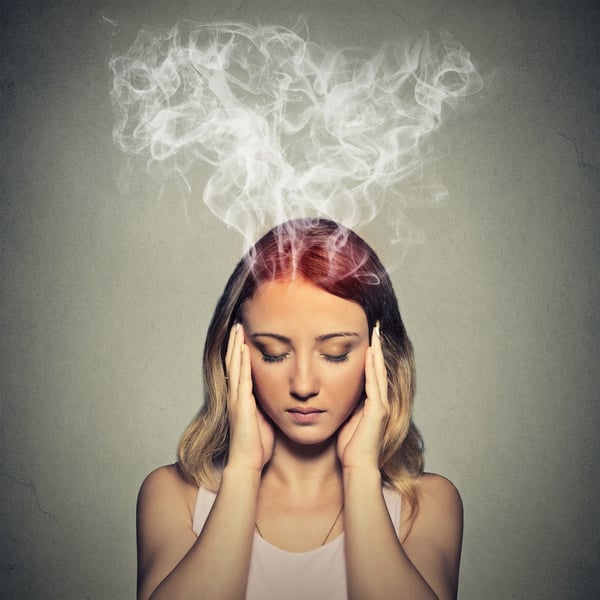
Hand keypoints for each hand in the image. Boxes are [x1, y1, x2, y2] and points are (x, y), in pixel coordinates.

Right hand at [225, 323, 274, 471]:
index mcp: (242, 397)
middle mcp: (236, 395)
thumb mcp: (265, 418)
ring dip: (236, 347)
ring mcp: (236, 399)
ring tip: (238, 329)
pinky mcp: (241, 405)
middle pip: (233, 362)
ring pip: (235, 367)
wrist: (247, 463)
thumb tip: (280, 393)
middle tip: (238, 323)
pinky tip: (243, 350)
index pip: (240, 368)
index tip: (243, 333)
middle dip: (235, 342)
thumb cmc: (258, 445)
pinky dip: (242, 364)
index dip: (240, 350)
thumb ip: (267, 404)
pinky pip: (241, 380)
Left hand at [336, 324, 388, 470]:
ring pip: (379, 372)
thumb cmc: (349, 447)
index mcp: (373, 404)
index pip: (372, 373)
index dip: (371, 355)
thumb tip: (334, 391)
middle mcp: (381, 402)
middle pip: (379, 368)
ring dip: (378, 352)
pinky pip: (375, 384)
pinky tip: (371, 353)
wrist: (357, 467)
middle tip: (376, 327)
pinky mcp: (378, 411)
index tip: (368, 337)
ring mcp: (381, 406)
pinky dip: (373, 368)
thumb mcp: (346, 419)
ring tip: (376, 333)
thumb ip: (346, 405)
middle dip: (378, 347)